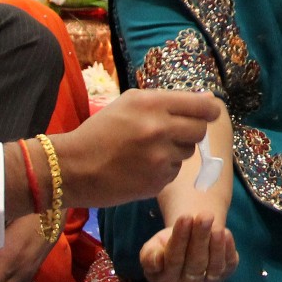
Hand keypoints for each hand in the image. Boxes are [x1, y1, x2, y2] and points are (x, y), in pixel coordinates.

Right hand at [51, 89, 224, 207]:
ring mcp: (160, 158)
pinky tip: (140, 167)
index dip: (209, 110)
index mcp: (152, 104)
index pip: (202, 106)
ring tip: (147, 151)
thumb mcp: (130, 104)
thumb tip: (207, 100)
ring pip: (186, 153)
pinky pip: (173, 172)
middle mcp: (160, 129)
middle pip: (199, 131)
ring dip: (174, 151)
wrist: (72, 167)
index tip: (209, 113)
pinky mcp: (157, 182)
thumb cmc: (100, 132)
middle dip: (190, 132)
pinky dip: (162, 170)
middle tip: (172, 134)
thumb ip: (167, 101)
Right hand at [139, 197, 238, 281]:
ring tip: (217, 226)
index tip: (185, 217)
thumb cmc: (165, 246)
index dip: (180, 238)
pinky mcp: (225, 276)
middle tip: (204, 216)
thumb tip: (157, 260)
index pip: (173, 259)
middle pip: (195, 262)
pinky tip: (226, 233)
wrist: (185, 245)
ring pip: (214, 266)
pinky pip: (229, 264)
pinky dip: (229, 249)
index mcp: (165, 280)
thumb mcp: (152, 248)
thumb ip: (150, 255)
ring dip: (216, 246)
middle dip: (200, 237)